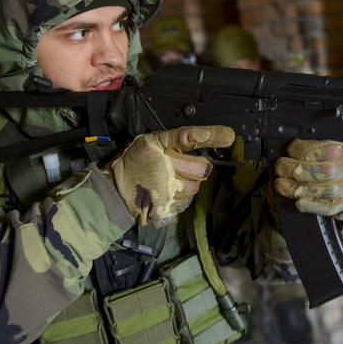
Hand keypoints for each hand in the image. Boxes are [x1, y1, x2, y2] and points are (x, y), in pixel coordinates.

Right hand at [107, 125, 234, 226]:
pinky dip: (180, 199)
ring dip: (189, 185)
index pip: (189, 137)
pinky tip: (168, 194)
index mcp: (159, 146)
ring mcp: (165, 189)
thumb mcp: (149, 142)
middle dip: (199, 169)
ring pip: (194, 188)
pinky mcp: (165, 208)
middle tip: (187, 168)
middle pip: (202, 169)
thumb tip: (199, 135)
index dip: (211, 135)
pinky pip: (185, 203)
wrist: (113, 191)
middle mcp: (164, 167)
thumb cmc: (132, 163)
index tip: (228, 136)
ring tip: (173, 181)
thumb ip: (175, 138)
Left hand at [273, 140, 342, 220]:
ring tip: (284, 186)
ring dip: (303, 188)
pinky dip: (312, 205)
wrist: (334, 199)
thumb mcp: (316, 155)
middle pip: (329, 170)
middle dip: (300, 169)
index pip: (331, 148)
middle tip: (281, 168)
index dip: (308, 149)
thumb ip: (305, 150)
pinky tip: (299, 202)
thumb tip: (286, 147)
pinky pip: (331, 207)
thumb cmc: (320, 172)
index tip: (290, 150)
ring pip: (330, 189)